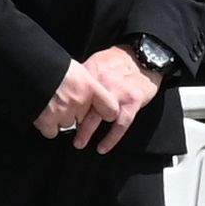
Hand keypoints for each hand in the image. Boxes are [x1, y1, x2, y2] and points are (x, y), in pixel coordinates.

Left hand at [36, 52, 156, 149]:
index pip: (75, 91)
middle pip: (83, 106)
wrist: (148, 57)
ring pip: (99, 117)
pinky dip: (111, 139)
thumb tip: (68, 85)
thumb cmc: (121, 61)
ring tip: (79, 143)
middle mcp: (104, 83)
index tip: (56, 115)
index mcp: (93, 72)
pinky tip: (103, 148)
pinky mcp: (133, 102)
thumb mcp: (99, 60)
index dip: (65, 104)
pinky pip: (120, 124)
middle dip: (72, 122)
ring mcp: (119, 93)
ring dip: (87, 132)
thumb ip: (85, 74)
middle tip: (63, 132)